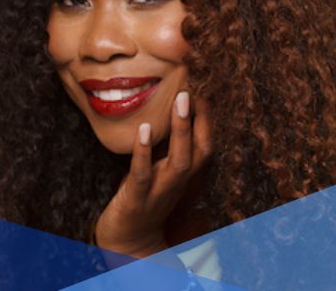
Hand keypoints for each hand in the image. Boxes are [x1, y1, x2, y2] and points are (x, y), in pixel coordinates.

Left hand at [94, 92, 211, 256]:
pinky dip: (144, 152)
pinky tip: (144, 129)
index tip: (203, 91)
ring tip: (181, 101)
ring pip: (178, 161)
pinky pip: (142, 174)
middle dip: (200, 120)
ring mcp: (158, 192)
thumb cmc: (144, 202)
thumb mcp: (158, 173)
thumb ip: (163, 150)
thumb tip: (163, 117)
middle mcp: (176, 182)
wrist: (128, 245)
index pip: (203, 146)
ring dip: (182, 130)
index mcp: (182, 175)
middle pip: (199, 151)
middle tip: (196, 90)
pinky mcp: (136, 200)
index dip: (206, 120)